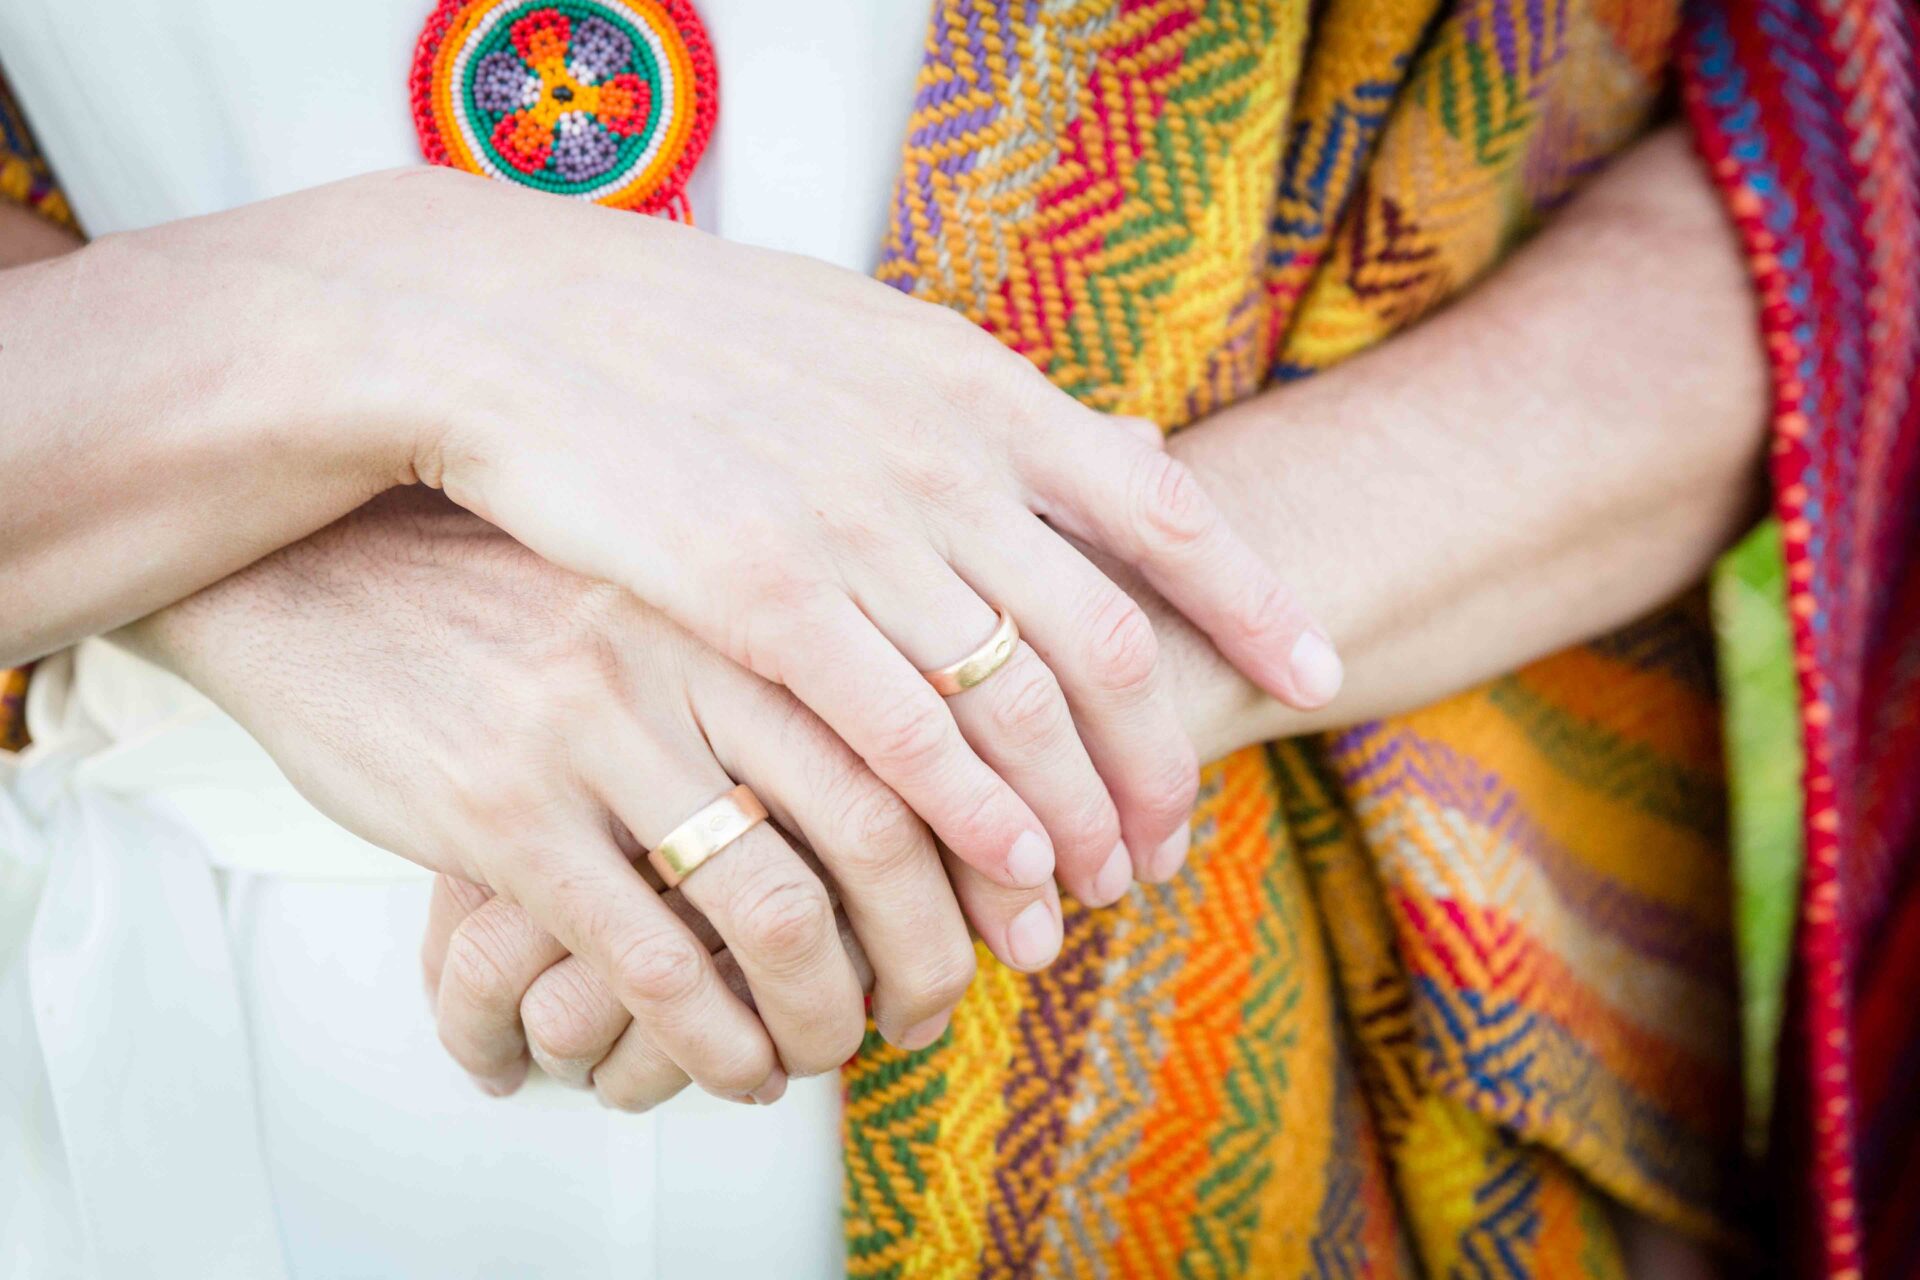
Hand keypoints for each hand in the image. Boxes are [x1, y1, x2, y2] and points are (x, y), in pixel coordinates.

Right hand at [123, 490, 1059, 1099]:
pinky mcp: (502, 811)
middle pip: (882, 828)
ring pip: (773, 913)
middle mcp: (696, 645)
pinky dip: (715, 1041)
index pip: (942, 716)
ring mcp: (597, 727)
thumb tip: (973, 668)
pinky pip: (648, 963)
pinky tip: (736, 1068)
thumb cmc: (530, 567)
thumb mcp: (691, 542)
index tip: (1053, 901)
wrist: (326, 560)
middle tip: (968, 998)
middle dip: (948, 942)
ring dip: (830, 1012)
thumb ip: (825, 585)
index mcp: (763, 574)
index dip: (1016, 827)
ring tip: (837, 1050)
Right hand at [326, 169, 1338, 898]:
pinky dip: (965, 822)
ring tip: (1088, 900)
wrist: (509, 325)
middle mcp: (934, 457)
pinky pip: (895, 739)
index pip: (1160, 505)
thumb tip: (1127, 438)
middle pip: (1099, 638)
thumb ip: (995, 410)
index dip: (1249, 599)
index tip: (1316, 671)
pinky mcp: (744, 606)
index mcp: (972, 386)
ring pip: (1010, 711)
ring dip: (1067, 821)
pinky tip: (995, 881)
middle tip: (1169, 847)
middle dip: (1151, 759)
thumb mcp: (867, 338)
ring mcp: (845, 529)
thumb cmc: (688, 342)